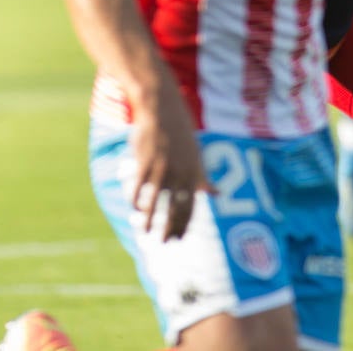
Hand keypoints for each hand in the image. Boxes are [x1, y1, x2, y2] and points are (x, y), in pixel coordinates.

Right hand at [131, 87, 211, 240]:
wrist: (162, 109)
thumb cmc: (181, 133)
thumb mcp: (196, 155)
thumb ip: (203, 178)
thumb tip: (218, 194)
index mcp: (194, 172)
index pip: (191, 206)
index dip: (185, 225)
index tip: (179, 239)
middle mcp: (179, 173)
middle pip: (174, 208)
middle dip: (169, 228)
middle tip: (163, 243)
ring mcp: (161, 168)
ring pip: (154, 202)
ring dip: (149, 221)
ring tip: (145, 233)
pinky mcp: (145, 162)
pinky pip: (138, 189)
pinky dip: (136, 202)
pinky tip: (134, 209)